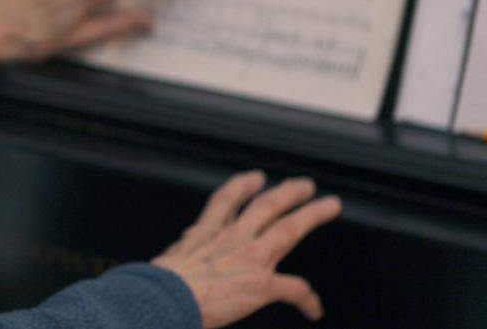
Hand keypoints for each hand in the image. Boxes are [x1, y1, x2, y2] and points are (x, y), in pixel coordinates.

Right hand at [152, 171, 341, 328]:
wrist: (163, 297)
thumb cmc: (157, 287)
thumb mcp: (165, 263)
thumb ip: (177, 261)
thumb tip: (165, 271)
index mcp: (204, 235)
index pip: (226, 202)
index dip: (242, 187)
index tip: (254, 178)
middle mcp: (230, 239)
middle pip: (265, 206)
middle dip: (287, 192)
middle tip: (303, 184)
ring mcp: (249, 258)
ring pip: (288, 228)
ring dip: (312, 214)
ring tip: (329, 205)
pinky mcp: (261, 283)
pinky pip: (294, 289)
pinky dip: (307, 300)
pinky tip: (314, 308)